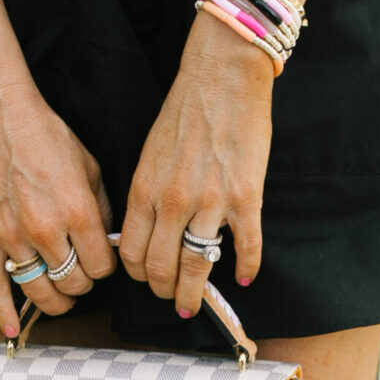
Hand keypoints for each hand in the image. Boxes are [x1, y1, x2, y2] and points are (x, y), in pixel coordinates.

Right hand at [0, 75, 114, 336]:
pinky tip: (13, 331)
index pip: (102, 267)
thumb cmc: (45, 135)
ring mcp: (12, 239)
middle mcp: (46, 231)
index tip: (103, 259)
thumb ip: (102, 209)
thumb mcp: (89, 166)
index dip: (107, 267)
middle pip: (75, 283)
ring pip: (40, 292)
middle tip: (84, 272)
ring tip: (63, 296)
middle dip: (84, 283)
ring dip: (57, 300)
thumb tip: (108, 242)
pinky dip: (4, 313)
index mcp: (77, 212)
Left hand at [118, 10, 272, 315]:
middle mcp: (173, 201)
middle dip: (165, 291)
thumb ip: (148, 193)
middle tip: (173, 297)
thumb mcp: (150, 153)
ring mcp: (211, 202)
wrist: (223, 75)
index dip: (138, 275)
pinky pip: (246, 247)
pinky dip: (247, 267)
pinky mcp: (246, 197)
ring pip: (198, 267)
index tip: (147, 280)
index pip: (132, 253)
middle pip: (162, 268)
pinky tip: (245, 277)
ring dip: (196, 293)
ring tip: (197, 303)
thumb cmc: (185, 110)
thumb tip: (148, 230)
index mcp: (145, 190)